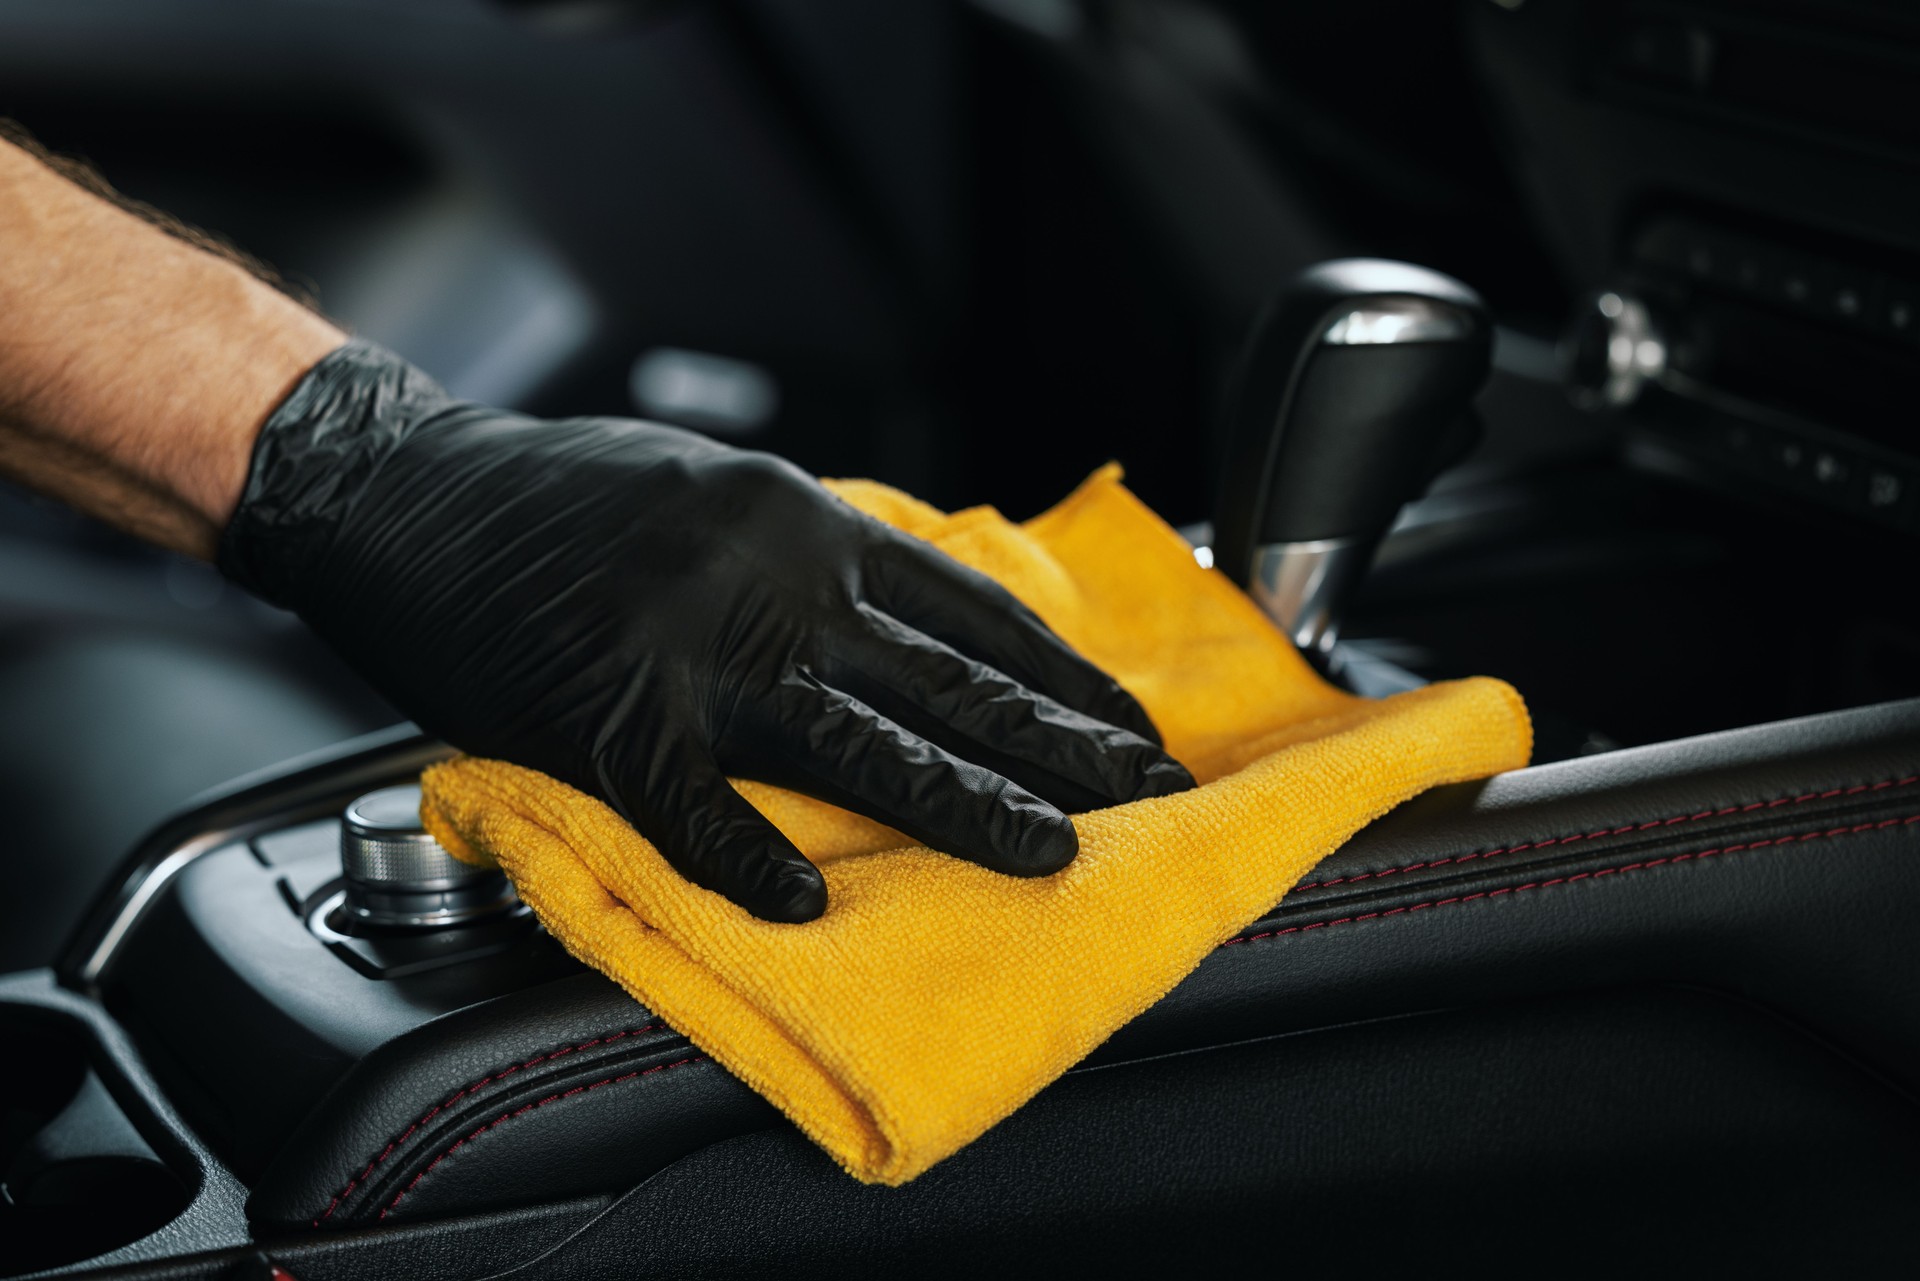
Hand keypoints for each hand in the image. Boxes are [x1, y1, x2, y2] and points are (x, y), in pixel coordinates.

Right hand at [221, 342, 1192, 920]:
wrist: (412, 491)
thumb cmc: (571, 498)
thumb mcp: (723, 489)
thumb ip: (820, 554)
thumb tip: (920, 621)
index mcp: (804, 522)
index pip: (969, 609)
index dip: (1060, 673)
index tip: (1128, 722)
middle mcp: (771, 578)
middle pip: (945, 676)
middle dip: (1057, 744)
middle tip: (1147, 795)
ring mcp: (691, 648)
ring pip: (858, 739)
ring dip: (964, 802)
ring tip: (1049, 851)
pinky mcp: (605, 715)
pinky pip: (693, 804)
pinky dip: (752, 856)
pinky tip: (811, 903)